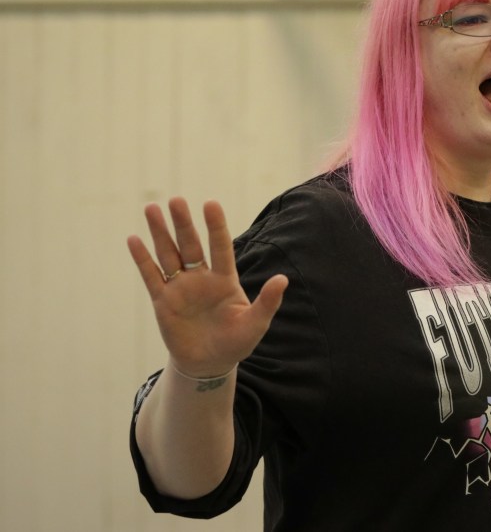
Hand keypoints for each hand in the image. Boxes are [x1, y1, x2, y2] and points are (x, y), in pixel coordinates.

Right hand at [126, 198, 286, 377]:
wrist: (210, 364)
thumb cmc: (237, 342)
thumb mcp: (256, 323)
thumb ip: (267, 301)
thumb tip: (283, 279)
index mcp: (225, 279)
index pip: (220, 247)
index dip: (216, 226)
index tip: (210, 204)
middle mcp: (201, 278)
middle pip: (190, 245)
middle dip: (183, 223)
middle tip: (175, 200)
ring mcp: (181, 288)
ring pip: (168, 254)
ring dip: (160, 233)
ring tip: (151, 208)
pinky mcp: (163, 301)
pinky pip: (151, 276)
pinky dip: (142, 259)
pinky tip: (134, 239)